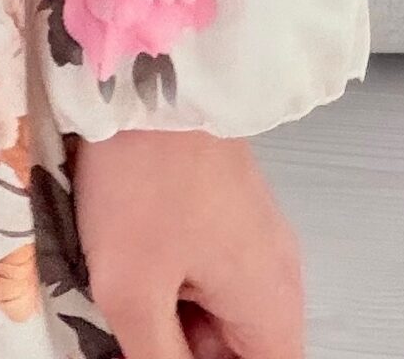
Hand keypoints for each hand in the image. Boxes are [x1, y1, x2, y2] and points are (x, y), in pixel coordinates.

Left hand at [73, 131, 305, 357]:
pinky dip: (174, 277)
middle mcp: (278, 274)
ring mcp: (255, 235)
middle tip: (131, 327)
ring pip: (219, 309)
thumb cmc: (143, 180)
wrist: (146, 72)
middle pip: (241, 348)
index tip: (165, 355)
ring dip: (175, 315)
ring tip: (125, 288)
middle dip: (186, 348)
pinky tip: (131, 256)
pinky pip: (209, 267)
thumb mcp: (133, 292)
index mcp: (272, 305)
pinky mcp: (228, 206)